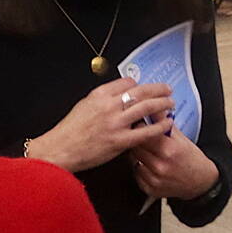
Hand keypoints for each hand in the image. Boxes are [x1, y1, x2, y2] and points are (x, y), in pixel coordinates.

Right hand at [29, 79, 174, 172]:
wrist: (60, 149)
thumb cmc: (69, 131)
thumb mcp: (83, 105)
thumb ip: (102, 100)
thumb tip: (118, 96)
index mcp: (99, 95)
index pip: (127, 83)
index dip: (140, 85)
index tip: (146, 87)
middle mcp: (109, 106)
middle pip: (140, 91)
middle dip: (158, 89)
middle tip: (167, 90)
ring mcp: (115, 123)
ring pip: (146, 108)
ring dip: (162, 104)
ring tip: (170, 103)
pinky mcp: (119, 140)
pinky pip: (145, 131)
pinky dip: (159, 126)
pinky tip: (167, 124)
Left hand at [130, 124, 219, 200]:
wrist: (200, 181)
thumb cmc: (191, 159)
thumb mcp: (181, 138)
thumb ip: (163, 122)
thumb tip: (153, 107)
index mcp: (169, 150)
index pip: (144, 133)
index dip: (140, 126)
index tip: (140, 123)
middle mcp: (161, 166)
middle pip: (136, 146)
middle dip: (137, 139)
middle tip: (142, 137)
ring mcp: (155, 179)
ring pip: (132, 160)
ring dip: (137, 154)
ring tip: (147, 151)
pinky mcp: (150, 189)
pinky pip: (135, 174)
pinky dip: (139, 168)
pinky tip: (149, 165)